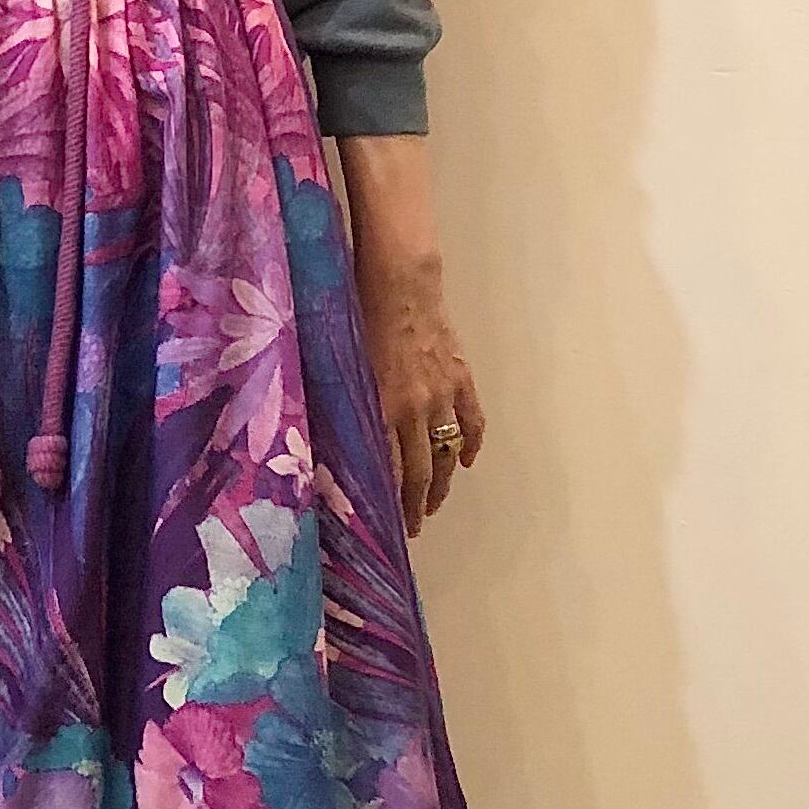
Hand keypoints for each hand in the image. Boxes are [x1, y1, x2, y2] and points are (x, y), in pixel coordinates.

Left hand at [353, 239, 484, 536]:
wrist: (400, 282)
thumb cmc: (359, 317)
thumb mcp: (343, 368)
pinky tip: (465, 461)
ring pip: (446, 451)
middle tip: (412, 527)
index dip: (391, 503)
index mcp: (382, 408)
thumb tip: (335, 441)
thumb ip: (345, 406)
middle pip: (420, 470)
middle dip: (416, 504)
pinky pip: (472, 420)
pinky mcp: (460, 376)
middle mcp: (415, 408)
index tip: (388, 526)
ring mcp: (443, 394)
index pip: (390, 470)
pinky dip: (471, 443)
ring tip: (434, 504)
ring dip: (441, 482)